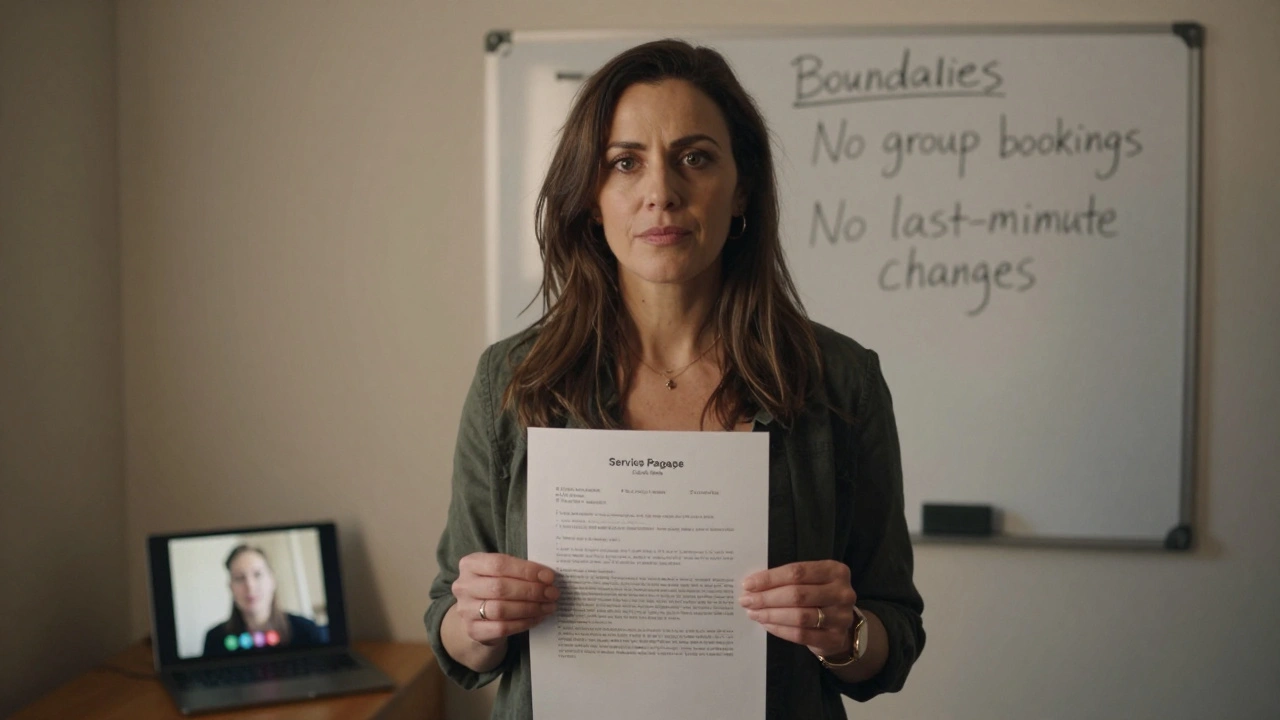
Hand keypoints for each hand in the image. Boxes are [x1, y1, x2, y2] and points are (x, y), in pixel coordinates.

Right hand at [450, 553, 559, 646]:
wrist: (477, 614)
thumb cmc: (495, 586)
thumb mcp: (502, 572)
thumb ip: (519, 571)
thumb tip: (547, 577)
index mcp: (470, 564)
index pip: (499, 564)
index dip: (526, 570)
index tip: (548, 576)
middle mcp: (463, 586)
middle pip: (500, 588)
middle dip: (531, 591)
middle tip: (552, 593)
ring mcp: (465, 610)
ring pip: (501, 609)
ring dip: (530, 608)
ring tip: (548, 606)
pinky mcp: (473, 630)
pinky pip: (502, 628)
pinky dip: (524, 622)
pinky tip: (538, 618)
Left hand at [739, 560, 856, 657]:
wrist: (841, 625)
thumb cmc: (819, 596)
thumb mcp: (811, 580)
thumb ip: (789, 579)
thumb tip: (753, 584)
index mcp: (834, 570)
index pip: (797, 572)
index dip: (770, 578)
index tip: (748, 584)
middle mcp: (842, 592)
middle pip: (797, 594)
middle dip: (767, 598)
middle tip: (746, 600)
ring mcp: (841, 617)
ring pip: (799, 616)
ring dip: (771, 615)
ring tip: (754, 613)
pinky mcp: (834, 638)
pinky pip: (801, 635)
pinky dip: (780, 629)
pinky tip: (766, 625)